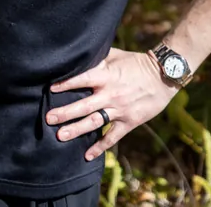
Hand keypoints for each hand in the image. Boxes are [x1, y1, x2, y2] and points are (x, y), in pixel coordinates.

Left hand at [46, 48, 176, 161]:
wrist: (163, 75)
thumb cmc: (136, 62)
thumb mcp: (116, 55)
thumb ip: (98, 59)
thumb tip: (79, 56)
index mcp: (106, 75)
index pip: (81, 80)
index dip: (66, 84)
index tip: (50, 90)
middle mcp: (110, 94)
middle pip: (84, 105)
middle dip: (65, 113)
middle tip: (48, 119)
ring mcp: (120, 109)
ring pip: (94, 122)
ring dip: (76, 130)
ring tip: (60, 136)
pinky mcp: (129, 121)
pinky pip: (113, 136)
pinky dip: (101, 147)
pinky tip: (88, 155)